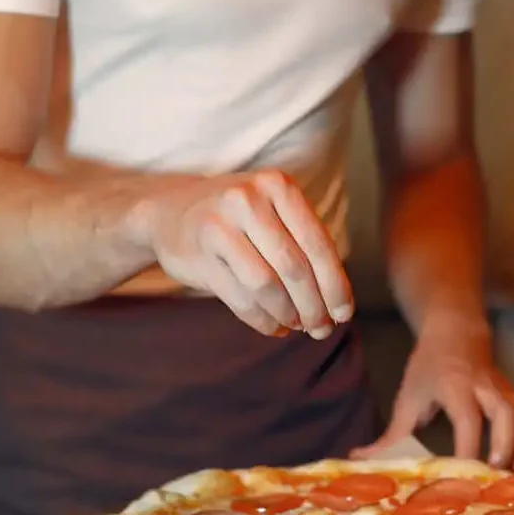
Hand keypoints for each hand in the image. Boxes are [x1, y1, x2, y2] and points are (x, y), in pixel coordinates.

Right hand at [140, 170, 353, 337]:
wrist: (169, 212)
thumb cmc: (237, 219)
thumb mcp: (273, 213)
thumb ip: (304, 246)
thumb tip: (337, 304)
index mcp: (277, 185)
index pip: (317, 244)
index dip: (335, 285)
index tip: (345, 313)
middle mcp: (248, 199)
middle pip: (294, 268)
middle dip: (314, 306)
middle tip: (322, 329)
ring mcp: (219, 226)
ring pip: (266, 286)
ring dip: (288, 314)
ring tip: (296, 326)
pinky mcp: (198, 256)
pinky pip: (240, 299)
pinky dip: (262, 320)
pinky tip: (274, 327)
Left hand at [353, 321, 513, 468]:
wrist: (456, 330)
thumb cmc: (428, 367)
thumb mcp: (407, 397)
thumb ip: (389, 435)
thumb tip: (358, 459)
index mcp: (454, 386)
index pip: (466, 418)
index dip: (468, 447)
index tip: (465, 475)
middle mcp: (483, 386)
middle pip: (504, 412)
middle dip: (504, 444)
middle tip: (497, 476)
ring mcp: (503, 388)